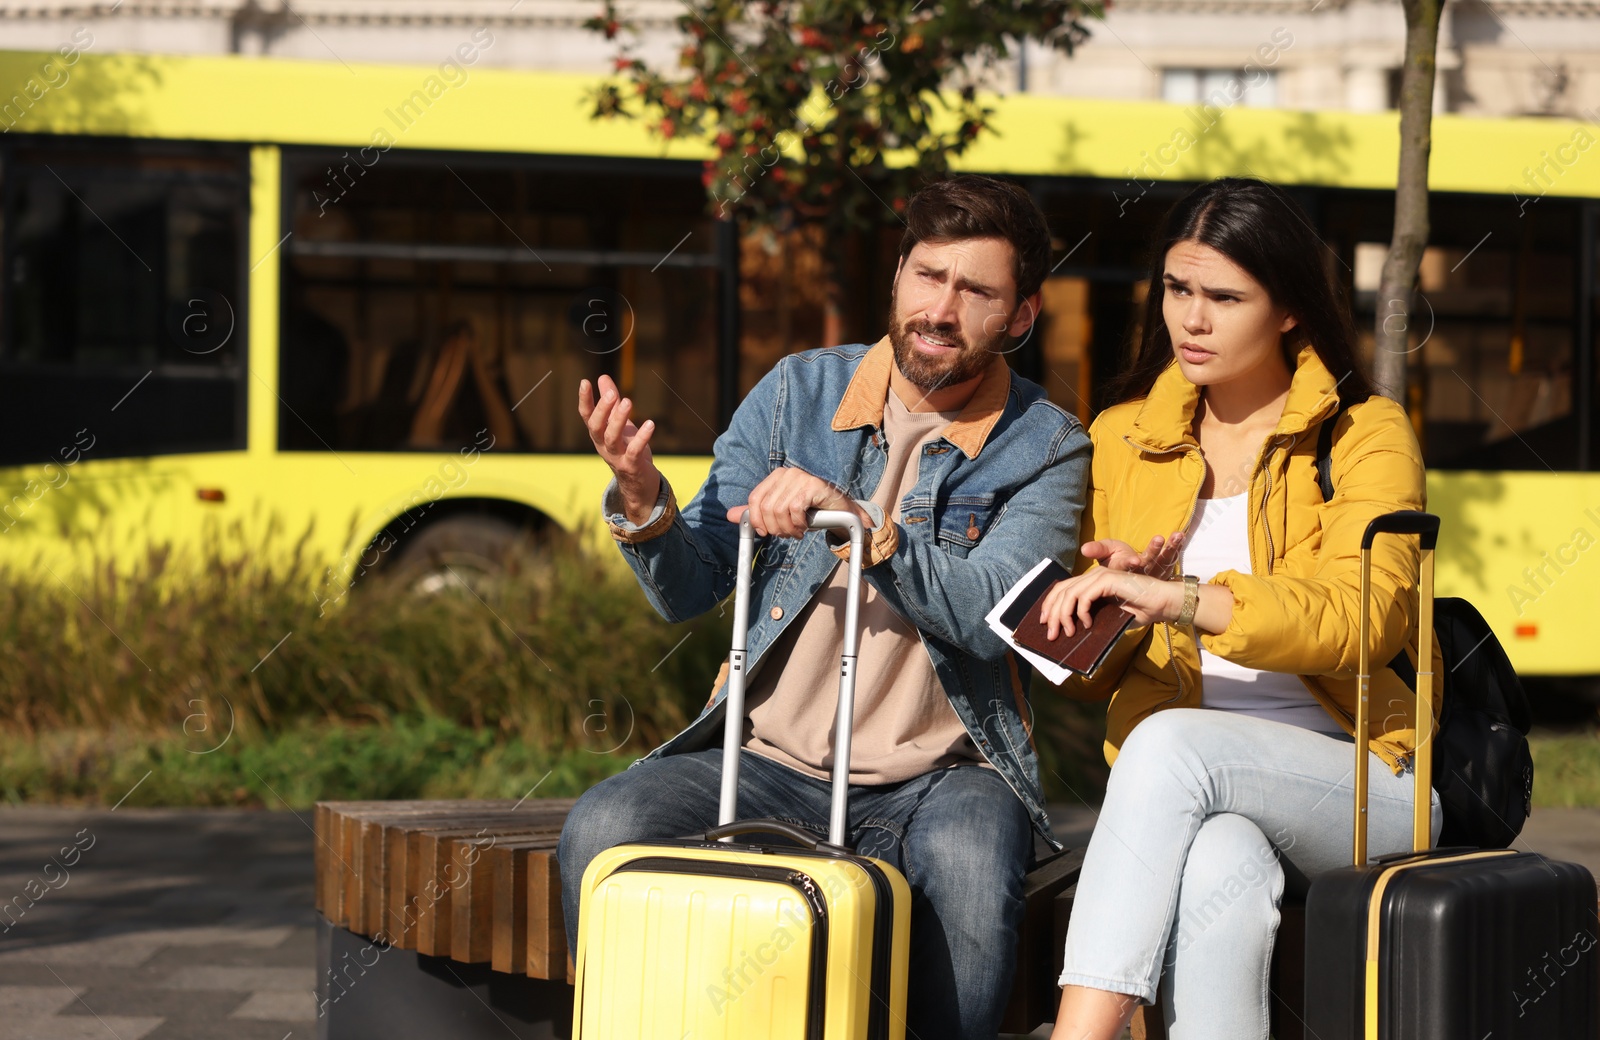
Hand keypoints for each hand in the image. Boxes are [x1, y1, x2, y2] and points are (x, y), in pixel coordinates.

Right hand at [578, 374, 659, 524]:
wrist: (638, 483)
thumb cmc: (627, 449)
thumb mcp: (619, 424)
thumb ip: (611, 402)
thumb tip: (603, 377)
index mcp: (598, 434)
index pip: (587, 416)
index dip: (585, 400)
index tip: (584, 382)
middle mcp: (603, 445)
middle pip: (596, 426)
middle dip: (603, 409)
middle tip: (613, 393)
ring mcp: (616, 456)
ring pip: (612, 438)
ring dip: (619, 420)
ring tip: (628, 401)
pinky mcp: (631, 465)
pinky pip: (634, 451)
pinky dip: (642, 438)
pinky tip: (650, 424)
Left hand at [726, 467, 869, 538]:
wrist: (841, 511)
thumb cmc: (810, 511)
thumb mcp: (780, 512)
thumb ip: (757, 513)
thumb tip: (730, 515)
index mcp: (776, 477)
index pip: (755, 499)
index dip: (758, 520)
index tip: (766, 532)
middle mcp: (786, 473)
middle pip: (766, 507)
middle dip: (775, 528)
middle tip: (786, 534)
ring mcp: (800, 477)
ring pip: (779, 511)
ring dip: (788, 528)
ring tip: (797, 532)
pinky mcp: (812, 485)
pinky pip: (795, 510)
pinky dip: (798, 524)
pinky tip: (804, 526)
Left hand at [1036, 568, 1184, 639]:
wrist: (1162, 603)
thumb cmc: (1140, 610)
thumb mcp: (1108, 616)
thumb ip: (1091, 618)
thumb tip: (1071, 632)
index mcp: (1091, 583)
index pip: (1062, 589)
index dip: (1049, 605)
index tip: (1044, 623)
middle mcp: (1092, 576)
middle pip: (1061, 591)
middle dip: (1051, 614)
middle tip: (1050, 634)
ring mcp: (1100, 576)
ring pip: (1069, 594)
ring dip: (1064, 616)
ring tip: (1068, 632)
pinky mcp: (1107, 580)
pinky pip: (1084, 596)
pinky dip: (1082, 612)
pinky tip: (1087, 624)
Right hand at [1081, 532, 1184, 576]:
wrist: (1127, 571)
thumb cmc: (1114, 561)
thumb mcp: (1104, 553)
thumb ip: (1097, 550)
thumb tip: (1083, 549)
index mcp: (1123, 572)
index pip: (1125, 567)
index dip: (1129, 563)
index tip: (1135, 559)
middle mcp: (1140, 572)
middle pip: (1147, 563)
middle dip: (1154, 552)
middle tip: (1158, 540)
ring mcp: (1153, 570)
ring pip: (1162, 561)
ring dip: (1170, 548)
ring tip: (1177, 535)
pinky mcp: (1163, 566)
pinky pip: (1171, 557)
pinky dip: (1176, 546)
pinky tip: (1181, 536)